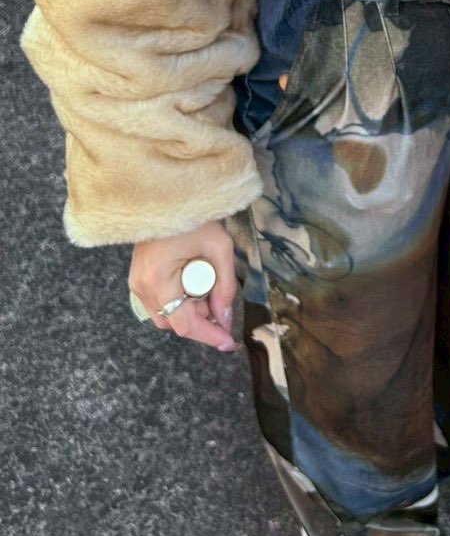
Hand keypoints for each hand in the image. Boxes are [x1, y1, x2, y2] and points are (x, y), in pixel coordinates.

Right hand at [129, 220, 239, 352]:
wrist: (167, 193)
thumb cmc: (194, 216)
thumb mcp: (219, 248)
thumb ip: (225, 286)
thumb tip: (226, 318)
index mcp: (158, 280)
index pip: (183, 323)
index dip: (208, 335)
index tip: (229, 343)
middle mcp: (141, 287)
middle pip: (173, 322)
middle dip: (200, 321)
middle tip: (222, 306)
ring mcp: (136, 282)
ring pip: (165, 314)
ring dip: (189, 311)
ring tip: (210, 291)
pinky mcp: (138, 276)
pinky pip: (159, 302)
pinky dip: (179, 301)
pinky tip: (195, 285)